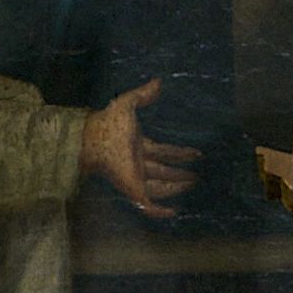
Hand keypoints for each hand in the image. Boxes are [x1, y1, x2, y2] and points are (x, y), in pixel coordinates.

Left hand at [80, 79, 202, 219]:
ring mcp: (136, 179)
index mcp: (138, 146)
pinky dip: (161, 211)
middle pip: (164, 172)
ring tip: (193, 184)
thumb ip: (144, 94)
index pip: (164, 152)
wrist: (95, 140)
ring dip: (177, 187)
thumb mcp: (129, 103)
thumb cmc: (109, 122)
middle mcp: (138, 164)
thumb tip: (159, 81)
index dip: (180, 154)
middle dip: (180, 174)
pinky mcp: (134, 191)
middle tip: (198, 175)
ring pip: (161, 187)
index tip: (197, 153)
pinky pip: (150, 205)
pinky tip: (175, 212)